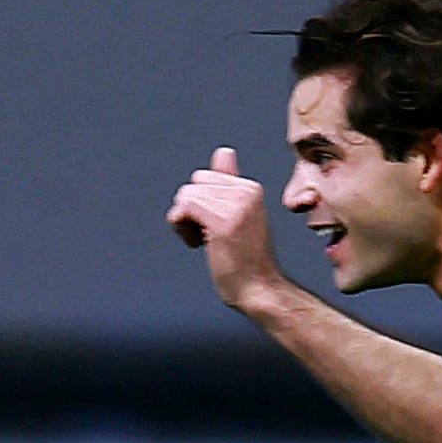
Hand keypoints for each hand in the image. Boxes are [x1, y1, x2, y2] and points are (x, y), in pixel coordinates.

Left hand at [167, 146, 287, 313]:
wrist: (260, 290)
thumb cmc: (247, 260)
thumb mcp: (240, 214)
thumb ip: (230, 183)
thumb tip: (223, 152)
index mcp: (250, 188)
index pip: (208, 175)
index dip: (202, 200)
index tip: (214, 224)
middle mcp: (245, 191)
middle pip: (194, 182)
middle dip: (191, 208)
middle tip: (206, 234)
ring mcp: (234, 205)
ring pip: (186, 195)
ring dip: (185, 221)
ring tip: (203, 240)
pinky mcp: (221, 221)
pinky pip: (184, 208)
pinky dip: (181, 227)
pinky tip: (197, 244)